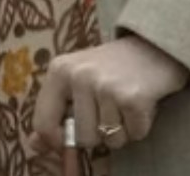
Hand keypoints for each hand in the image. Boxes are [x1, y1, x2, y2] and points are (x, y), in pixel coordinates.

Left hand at [31, 36, 188, 152]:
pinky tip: (142, 103)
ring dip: (122, 130)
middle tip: (110, 107)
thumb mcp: (76, 79)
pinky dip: (140, 126)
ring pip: (110, 140)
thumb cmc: (113, 67)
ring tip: (125, 103)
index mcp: (60, 70)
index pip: (43, 123)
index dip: (57, 141)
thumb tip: (33, 144)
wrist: (155, 44)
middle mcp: (80, 75)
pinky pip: (134, 135)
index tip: (71, 136)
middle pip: (82, 138)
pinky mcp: (133, 97)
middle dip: (99, 132)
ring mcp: (106, 85)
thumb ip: (54, 110)